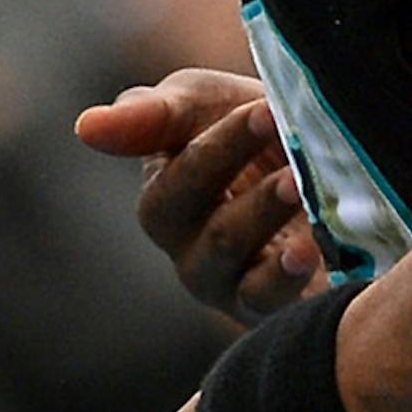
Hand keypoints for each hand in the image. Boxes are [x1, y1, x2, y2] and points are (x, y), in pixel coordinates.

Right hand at [77, 71, 324, 319]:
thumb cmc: (249, 127)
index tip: (266, 111)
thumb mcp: (202, 104)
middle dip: (259, 198)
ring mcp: (235, 286)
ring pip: (250, 274)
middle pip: (218, 233)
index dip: (224, 146)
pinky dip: (293, 277)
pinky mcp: (279, 307)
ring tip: (306, 199)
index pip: (182, 181)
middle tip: (298, 167)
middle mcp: (194, 253)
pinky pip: (275, 301)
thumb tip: (86, 127)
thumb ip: (150, 114)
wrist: (325, 165)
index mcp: (166, 203)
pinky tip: (314, 249)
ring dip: (277, 237)